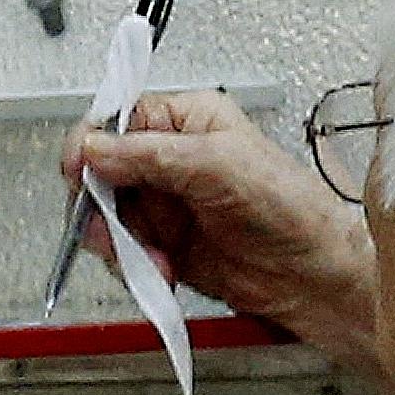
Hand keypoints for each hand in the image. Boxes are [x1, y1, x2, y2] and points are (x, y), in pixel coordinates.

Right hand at [65, 89, 374, 359]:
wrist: (314, 274)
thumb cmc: (291, 208)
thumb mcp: (219, 166)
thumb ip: (152, 154)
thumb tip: (96, 147)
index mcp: (186, 120)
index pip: (116, 120)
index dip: (91, 146)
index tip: (80, 173)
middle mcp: (171, 158)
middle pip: (102, 172)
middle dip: (102, 205)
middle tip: (111, 228)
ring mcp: (166, 203)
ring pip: (107, 217)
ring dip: (120, 242)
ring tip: (150, 255)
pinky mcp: (165, 243)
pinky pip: (125, 252)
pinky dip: (134, 265)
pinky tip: (162, 270)